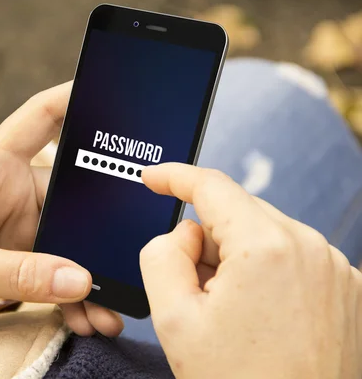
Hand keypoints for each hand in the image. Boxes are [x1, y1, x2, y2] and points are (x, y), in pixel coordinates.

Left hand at [0, 83, 122, 335]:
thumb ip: (18, 273)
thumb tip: (79, 280)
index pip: (39, 119)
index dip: (73, 98)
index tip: (113, 92)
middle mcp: (10, 192)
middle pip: (73, 194)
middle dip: (101, 227)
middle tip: (129, 255)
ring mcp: (18, 229)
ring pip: (71, 241)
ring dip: (91, 274)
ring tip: (109, 310)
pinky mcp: (18, 260)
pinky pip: (57, 273)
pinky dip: (73, 296)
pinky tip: (88, 318)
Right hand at [139, 163, 361, 378]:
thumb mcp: (174, 319)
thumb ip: (162, 255)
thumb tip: (184, 233)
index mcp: (267, 247)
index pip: (212, 186)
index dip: (175, 177)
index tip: (154, 179)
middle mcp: (310, 248)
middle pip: (238, 214)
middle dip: (206, 239)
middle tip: (193, 290)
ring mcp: (335, 269)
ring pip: (264, 235)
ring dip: (236, 259)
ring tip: (230, 314)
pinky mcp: (347, 288)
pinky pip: (292, 258)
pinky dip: (266, 273)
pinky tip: (258, 316)